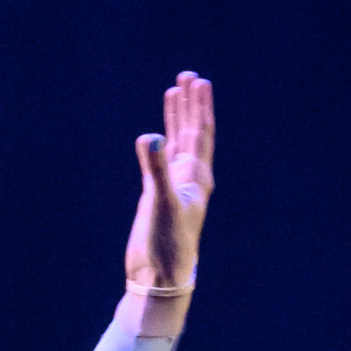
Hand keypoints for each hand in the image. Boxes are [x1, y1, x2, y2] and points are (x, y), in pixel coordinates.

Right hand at [126, 72, 214, 303]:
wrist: (159, 274)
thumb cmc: (169, 244)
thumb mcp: (162, 204)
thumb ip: (156, 170)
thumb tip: (149, 137)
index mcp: (197, 177)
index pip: (200, 133)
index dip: (200, 106)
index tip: (199, 82)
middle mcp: (189, 177)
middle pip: (192, 131)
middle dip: (191, 104)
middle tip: (189, 76)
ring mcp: (173, 184)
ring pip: (176, 142)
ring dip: (177, 117)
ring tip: (175, 90)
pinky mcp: (156, 194)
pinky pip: (160, 159)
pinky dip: (158, 142)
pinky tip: (155, 132)